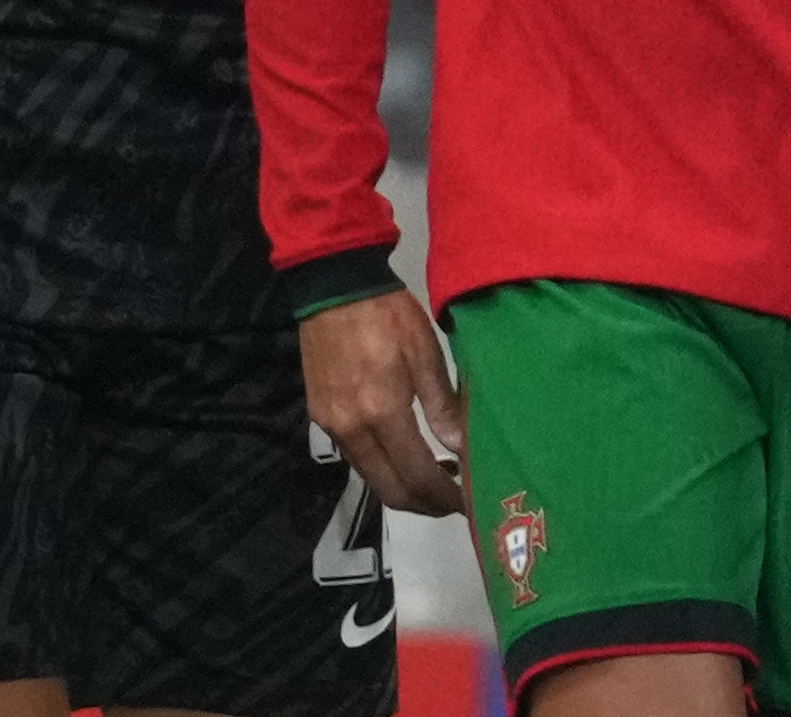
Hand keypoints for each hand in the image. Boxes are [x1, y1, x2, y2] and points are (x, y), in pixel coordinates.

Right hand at [300, 289, 465, 515]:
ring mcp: (331, 425)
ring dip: (403, 487)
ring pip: (370, 477)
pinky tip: (404, 451)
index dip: (445, 498)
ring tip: (435, 477)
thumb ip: (443, 405)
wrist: (333, 284)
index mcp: (382, 413)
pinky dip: (383, 467)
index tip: (470, 503)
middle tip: (454, 501)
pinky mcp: (320, 415)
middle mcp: (352, 430)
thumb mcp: (425, 352)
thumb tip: (461, 448)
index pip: (418, 476)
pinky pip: (356, 457)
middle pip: (390, 490)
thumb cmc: (386, 313)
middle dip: (424, 505)